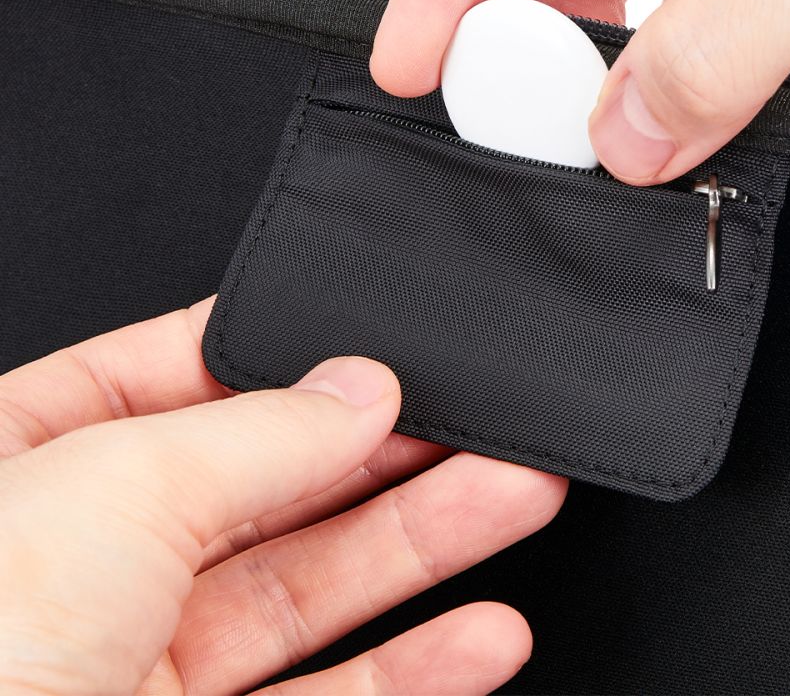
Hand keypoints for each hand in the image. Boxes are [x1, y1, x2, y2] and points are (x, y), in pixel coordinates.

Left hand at [0, 300, 566, 694]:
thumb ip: (258, 430)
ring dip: (425, 545)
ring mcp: (138, 657)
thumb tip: (360, 389)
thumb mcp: (117, 483)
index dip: (285, 358)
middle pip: (271, 479)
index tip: (376, 351)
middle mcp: (85, 555)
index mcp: (30, 455)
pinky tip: (478, 635)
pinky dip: (411, 671)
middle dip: (387, 450)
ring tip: (515, 495)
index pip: (177, 373)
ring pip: (311, 585)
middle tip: (480, 426)